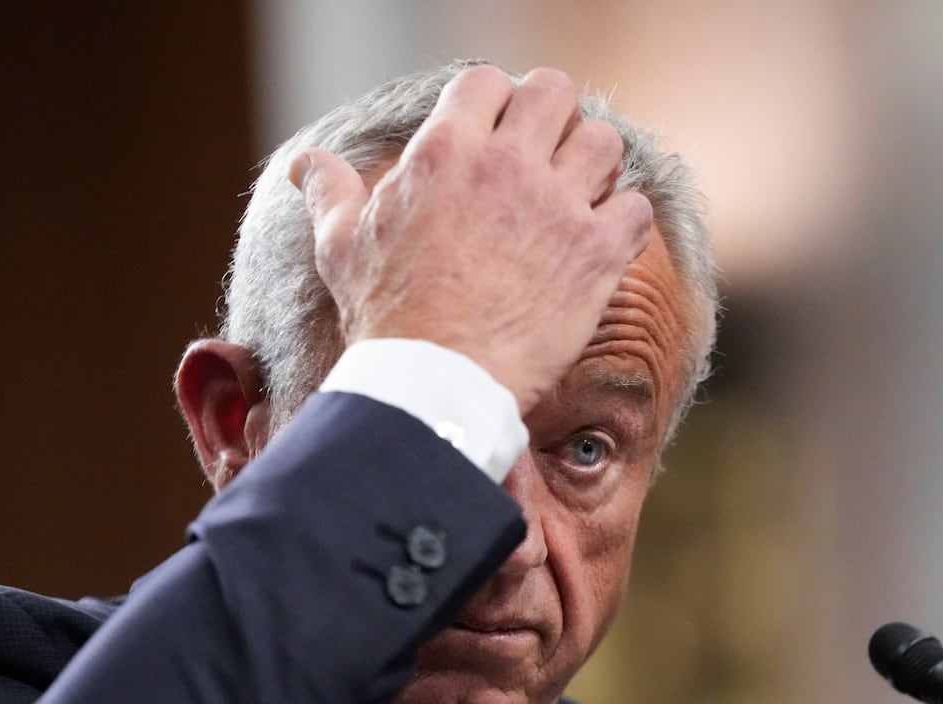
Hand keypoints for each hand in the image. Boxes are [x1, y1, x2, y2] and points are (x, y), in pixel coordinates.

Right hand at [290, 65, 653, 414]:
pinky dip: (625, 222)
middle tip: (547, 158)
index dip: (497, 105)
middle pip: (555, 92)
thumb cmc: (385, 319)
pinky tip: (603, 244)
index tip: (499, 136)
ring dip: (595, 167)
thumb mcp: (341, 246)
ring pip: (604, 142)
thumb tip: (307, 165)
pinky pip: (636, 207)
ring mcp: (555, 206)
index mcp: (444, 152)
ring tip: (578, 200)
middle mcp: (505, 165)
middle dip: (554, 119)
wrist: (434, 383)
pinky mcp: (595, 253)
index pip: (487, 82)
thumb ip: (331, 193)